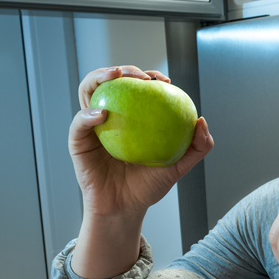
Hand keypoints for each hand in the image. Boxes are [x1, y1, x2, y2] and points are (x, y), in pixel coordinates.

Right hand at [69, 66, 212, 219]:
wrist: (125, 209)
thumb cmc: (148, 186)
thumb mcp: (178, 167)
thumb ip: (195, 147)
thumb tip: (201, 121)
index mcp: (131, 116)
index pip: (137, 87)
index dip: (149, 76)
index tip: (164, 80)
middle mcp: (110, 115)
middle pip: (110, 81)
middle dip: (123, 69)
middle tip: (140, 77)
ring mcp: (91, 126)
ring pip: (88, 91)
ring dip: (99, 77)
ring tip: (115, 76)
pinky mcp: (77, 141)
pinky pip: (79, 123)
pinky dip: (87, 115)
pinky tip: (102, 114)